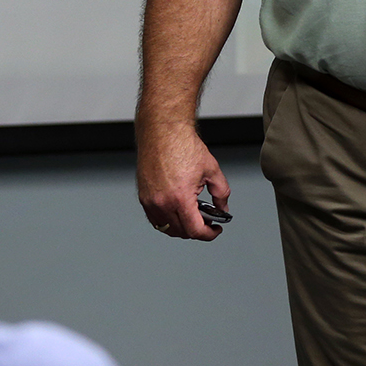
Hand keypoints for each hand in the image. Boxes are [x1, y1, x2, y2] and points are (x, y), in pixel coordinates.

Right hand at [136, 120, 229, 240]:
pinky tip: (176, 212)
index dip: (209, 234)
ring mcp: (150, 201)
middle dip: (197, 230)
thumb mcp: (212, 169)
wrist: (163, 131)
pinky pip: (155, 219)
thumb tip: (222, 207)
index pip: (195, 230)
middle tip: (207, 221)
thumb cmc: (182, 145)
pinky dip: (167, 221)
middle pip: (181, 232)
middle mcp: (162, 202)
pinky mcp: (143, 196)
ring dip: (181, 227)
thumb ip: (221, 193)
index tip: (214, 230)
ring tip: (192, 216)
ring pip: (166, 228)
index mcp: (180, 198)